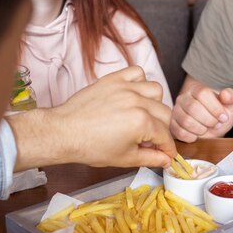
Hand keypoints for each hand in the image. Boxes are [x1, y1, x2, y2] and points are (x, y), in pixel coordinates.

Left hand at [9, 66, 176, 170]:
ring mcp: (125, 88)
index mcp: (141, 123)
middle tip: (153, 140)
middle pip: (165, 114)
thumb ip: (151, 158)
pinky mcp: (113, 79)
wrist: (64, 133)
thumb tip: (166, 160)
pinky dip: (140, 81)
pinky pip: (136, 72)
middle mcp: (137, 101)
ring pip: (156, 90)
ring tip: (145, 115)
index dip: (168, 149)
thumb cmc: (90, 147)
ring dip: (155, 104)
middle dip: (163, 130)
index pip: (166, 136)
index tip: (167, 154)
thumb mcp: (125, 158)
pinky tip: (134, 95)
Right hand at [171, 78, 232, 141]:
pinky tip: (197, 135)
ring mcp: (176, 112)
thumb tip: (225, 94)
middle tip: (216, 125)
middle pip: (193, 107)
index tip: (223, 117)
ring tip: (207, 129)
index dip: (215, 108)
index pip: (202, 93)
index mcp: (197, 89)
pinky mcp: (172, 125)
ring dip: (201, 129)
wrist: (211, 129)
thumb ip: (230, 98)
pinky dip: (192, 137)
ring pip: (186, 121)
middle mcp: (183, 98)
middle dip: (209, 120)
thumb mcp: (229, 106)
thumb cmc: (219, 115)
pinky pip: (180, 132)